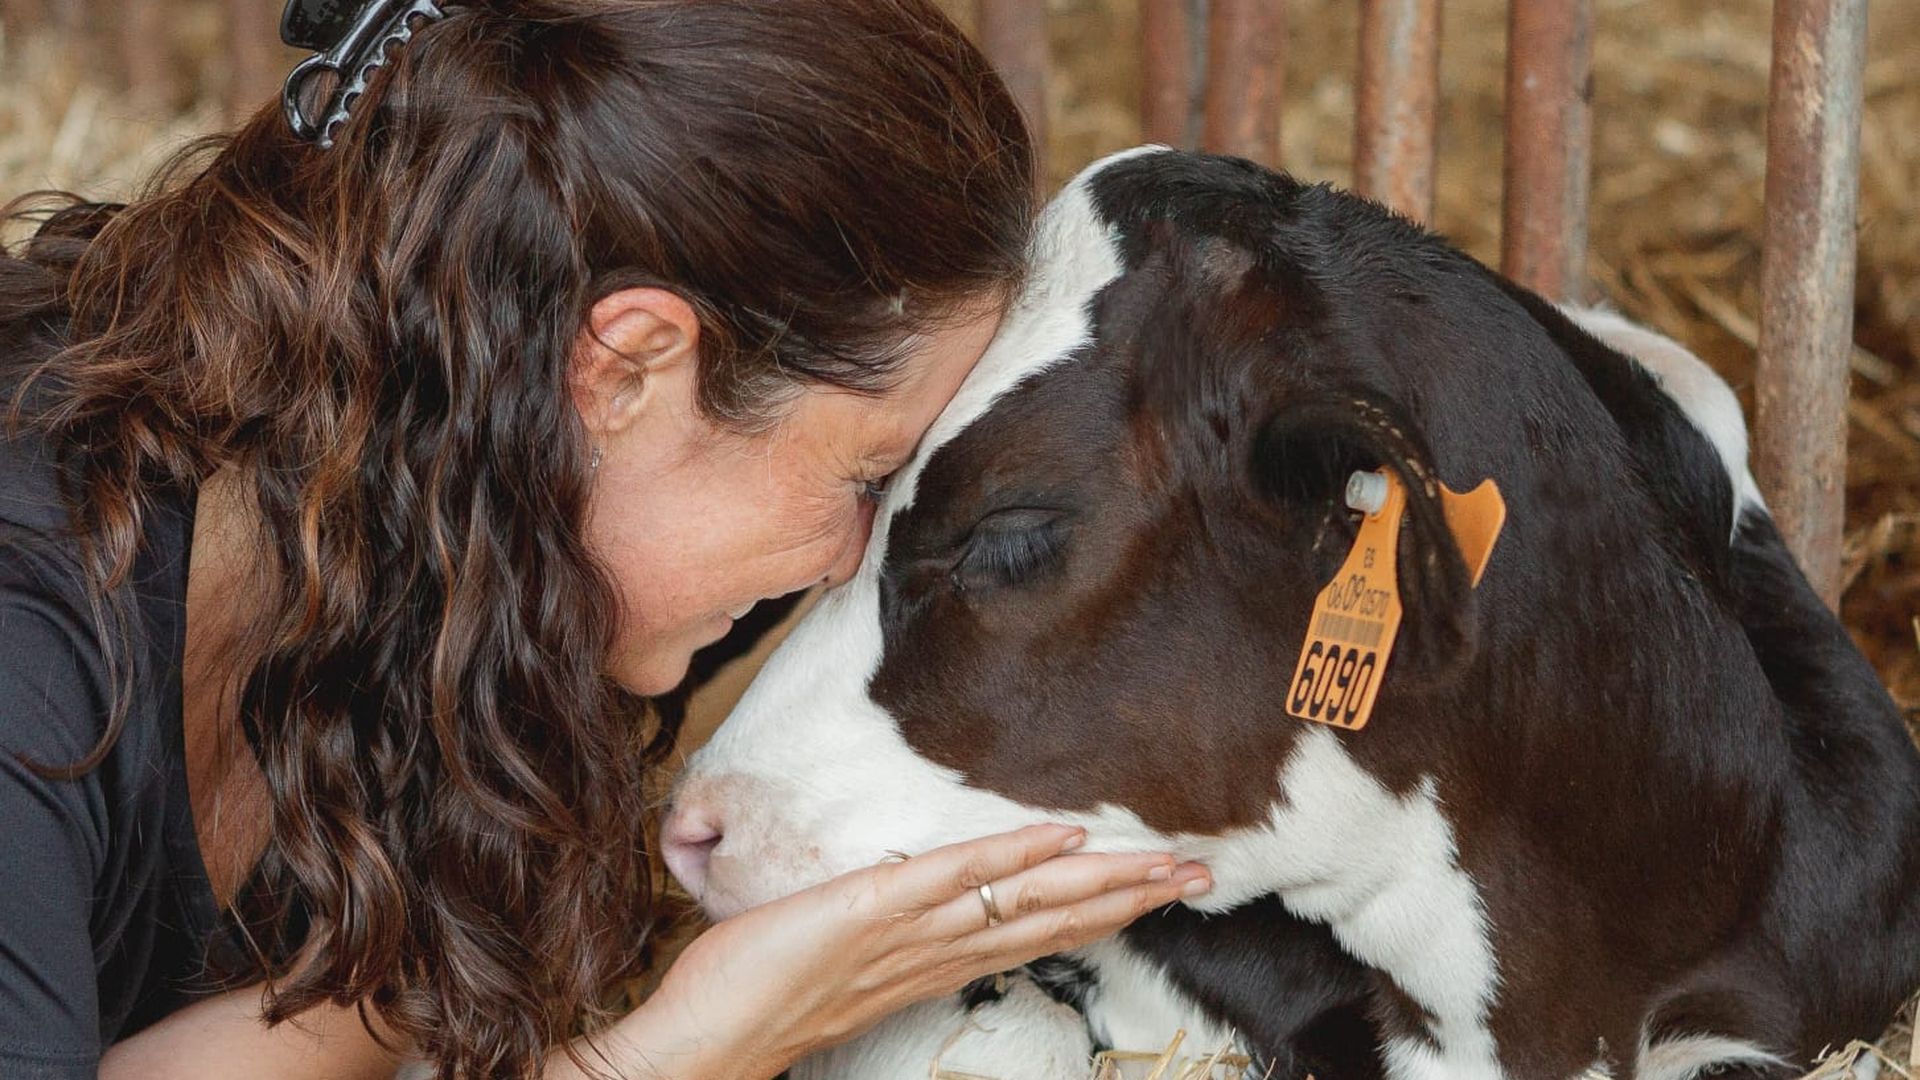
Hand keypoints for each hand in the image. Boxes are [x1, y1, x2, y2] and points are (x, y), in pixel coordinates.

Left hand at [609, 824, 1209, 1079]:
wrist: (697, 1045)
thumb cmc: (753, 1002)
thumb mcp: (833, 965)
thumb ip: (880, 939)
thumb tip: (901, 903)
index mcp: (930, 965)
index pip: (1030, 934)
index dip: (1097, 913)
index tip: (1155, 893)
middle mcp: (935, 955)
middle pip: (1050, 919)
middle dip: (1129, 898)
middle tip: (1203, 877)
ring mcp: (909, 934)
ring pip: (1022, 900)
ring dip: (1099, 879)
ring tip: (1165, 863)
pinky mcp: (870, 909)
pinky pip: (952, 877)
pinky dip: (1010, 856)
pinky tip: (1060, 836)